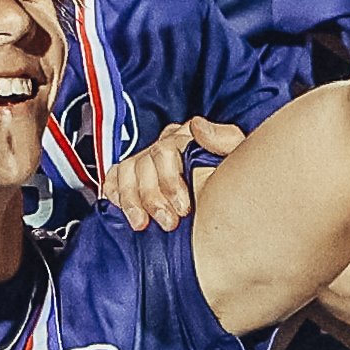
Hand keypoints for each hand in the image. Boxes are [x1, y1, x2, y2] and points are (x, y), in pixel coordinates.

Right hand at [98, 116, 239, 231]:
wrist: (227, 196)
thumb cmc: (231, 175)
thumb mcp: (236, 154)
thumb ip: (223, 138)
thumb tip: (197, 126)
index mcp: (185, 137)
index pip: (167, 150)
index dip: (170, 181)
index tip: (183, 208)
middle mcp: (162, 146)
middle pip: (144, 164)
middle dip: (153, 198)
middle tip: (168, 223)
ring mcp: (146, 160)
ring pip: (126, 172)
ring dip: (131, 201)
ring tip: (142, 223)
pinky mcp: (132, 175)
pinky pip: (114, 177)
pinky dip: (114, 191)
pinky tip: (120, 208)